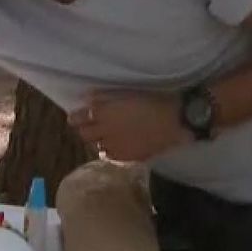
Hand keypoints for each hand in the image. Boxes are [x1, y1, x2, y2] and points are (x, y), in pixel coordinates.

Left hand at [68, 91, 192, 162]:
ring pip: (96, 146)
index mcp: (104, 113)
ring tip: (105, 136)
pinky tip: (115, 146)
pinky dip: (108, 151)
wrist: (176, 121)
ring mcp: (115, 146)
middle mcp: (105, 131)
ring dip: (97, 140)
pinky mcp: (127, 157)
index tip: (76, 117)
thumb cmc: (153, 101)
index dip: (76, 118)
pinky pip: (109, 156)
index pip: (79, 118)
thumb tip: (87, 98)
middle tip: (91, 126)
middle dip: (85, 129)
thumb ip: (104, 97)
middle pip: (84, 134)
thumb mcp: (127, 93)